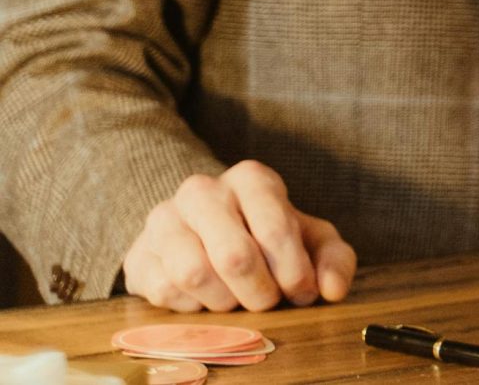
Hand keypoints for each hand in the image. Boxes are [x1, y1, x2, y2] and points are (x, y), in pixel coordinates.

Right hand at [122, 160, 356, 312]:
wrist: (204, 235)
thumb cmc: (266, 237)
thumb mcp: (309, 240)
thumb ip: (333, 259)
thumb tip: (333, 289)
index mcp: (250, 178)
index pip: (274, 227)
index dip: (293, 270)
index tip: (302, 292)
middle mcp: (202, 190)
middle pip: (234, 256)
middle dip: (260, 291)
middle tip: (269, 302)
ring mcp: (164, 221)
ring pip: (194, 274)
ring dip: (226, 300)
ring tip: (239, 299)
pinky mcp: (140, 254)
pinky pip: (166, 292)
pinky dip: (194, 306)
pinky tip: (208, 298)